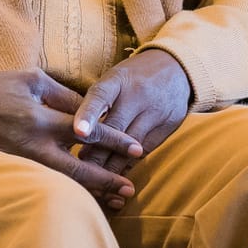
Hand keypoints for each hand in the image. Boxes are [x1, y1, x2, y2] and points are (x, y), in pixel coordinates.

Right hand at [0, 69, 143, 210]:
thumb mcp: (33, 80)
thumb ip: (65, 96)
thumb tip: (92, 112)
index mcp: (41, 120)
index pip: (86, 133)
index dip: (114, 140)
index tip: (137, 148)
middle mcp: (34, 146)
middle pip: (77, 170)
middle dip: (106, 180)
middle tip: (130, 188)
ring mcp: (23, 162)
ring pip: (63, 183)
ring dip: (91, 191)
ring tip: (115, 199)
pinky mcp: (14, 169)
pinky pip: (48, 182)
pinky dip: (70, 190)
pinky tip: (86, 195)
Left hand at [73, 49, 191, 178]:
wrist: (177, 68)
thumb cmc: (133, 78)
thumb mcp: (114, 79)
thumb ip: (95, 103)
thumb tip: (71, 132)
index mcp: (118, 80)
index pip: (100, 97)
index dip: (88, 115)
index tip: (79, 132)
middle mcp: (137, 95)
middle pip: (114, 128)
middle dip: (95, 153)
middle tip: (78, 169)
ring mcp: (155, 111)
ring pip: (130, 145)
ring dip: (111, 164)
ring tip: (94, 179)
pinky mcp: (168, 126)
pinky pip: (145, 150)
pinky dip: (129, 163)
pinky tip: (116, 174)